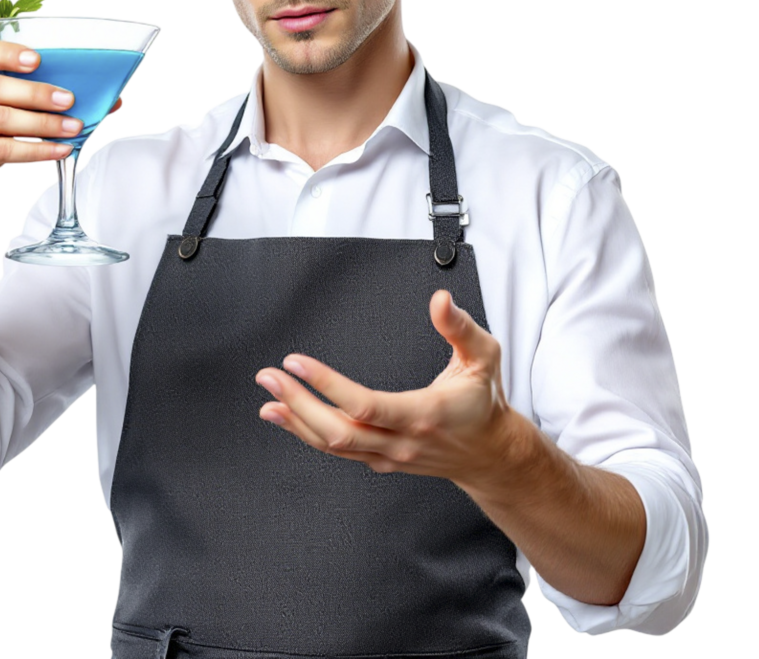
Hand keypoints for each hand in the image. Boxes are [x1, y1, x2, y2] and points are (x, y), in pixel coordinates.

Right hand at [0, 38, 83, 230]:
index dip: (7, 53)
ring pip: (1, 119)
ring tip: (72, 127)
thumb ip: (4, 89)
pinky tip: (58, 150)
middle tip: (68, 100)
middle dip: (37, 94)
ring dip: (44, 123)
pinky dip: (37, 149)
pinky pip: (3, 149)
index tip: (38, 60)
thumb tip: (59, 85)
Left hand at [254, 289, 516, 487]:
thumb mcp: (484, 356)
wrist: (490, 453)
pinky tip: (285, 416)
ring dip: (296, 420)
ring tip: (267, 397)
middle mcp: (402, 441)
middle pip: (339, 430)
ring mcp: (389, 455)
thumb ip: (460, 327)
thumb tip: (439, 299)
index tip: (296, 361)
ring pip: (333, 445)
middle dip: (298, 402)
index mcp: (424, 414)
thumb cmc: (483, 400)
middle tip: (268, 375)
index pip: (366, 405)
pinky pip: (338, 450)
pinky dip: (307, 433)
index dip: (327, 385)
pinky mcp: (380, 460)